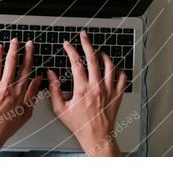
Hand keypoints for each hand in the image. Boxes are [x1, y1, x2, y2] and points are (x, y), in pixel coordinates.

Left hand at [0, 39, 41, 155]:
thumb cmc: (7, 126)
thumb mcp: (26, 112)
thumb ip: (33, 94)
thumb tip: (38, 79)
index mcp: (19, 92)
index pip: (26, 67)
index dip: (28, 54)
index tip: (29, 45)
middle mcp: (6, 87)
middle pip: (12, 61)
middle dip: (15, 48)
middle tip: (15, 40)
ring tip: (0, 46)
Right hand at [47, 31, 126, 156]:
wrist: (96, 136)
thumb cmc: (79, 124)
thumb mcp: (60, 108)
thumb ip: (54, 89)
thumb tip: (50, 74)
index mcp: (82, 89)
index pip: (76, 63)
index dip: (71, 50)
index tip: (67, 44)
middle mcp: (97, 87)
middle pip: (93, 58)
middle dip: (87, 43)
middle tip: (84, 35)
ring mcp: (109, 90)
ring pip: (109, 64)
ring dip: (103, 54)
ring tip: (98, 51)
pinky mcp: (117, 94)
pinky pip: (122, 77)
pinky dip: (118, 69)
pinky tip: (112, 67)